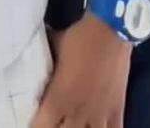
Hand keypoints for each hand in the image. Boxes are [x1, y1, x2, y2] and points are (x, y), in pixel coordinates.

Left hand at [32, 12, 131, 126]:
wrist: (109, 32)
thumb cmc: (78, 39)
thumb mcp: (54, 52)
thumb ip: (47, 65)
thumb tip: (35, 60)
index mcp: (58, 99)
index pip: (41, 127)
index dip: (35, 126)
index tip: (32, 121)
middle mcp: (77, 113)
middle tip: (53, 121)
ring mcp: (99, 115)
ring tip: (73, 123)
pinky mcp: (117, 111)